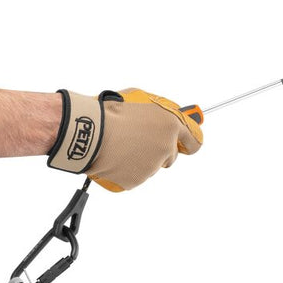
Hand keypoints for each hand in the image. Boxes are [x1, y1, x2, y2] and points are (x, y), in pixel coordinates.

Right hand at [47, 88, 203, 191]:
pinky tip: (113, 160)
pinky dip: (125, 172)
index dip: (187, 143)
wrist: (88, 133)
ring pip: (150, 167)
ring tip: (119, 149)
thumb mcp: (140, 101)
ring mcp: (151, 166)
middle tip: (137, 144)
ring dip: (139, 161)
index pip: (194, 141)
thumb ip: (157, 113)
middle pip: (170, 157)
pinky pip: (134, 177)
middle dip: (158, 152)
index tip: (183, 144)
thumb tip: (160, 118)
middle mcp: (166, 147)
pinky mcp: (135, 180)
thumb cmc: (109, 113)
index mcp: (171, 125)